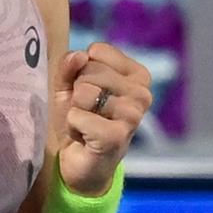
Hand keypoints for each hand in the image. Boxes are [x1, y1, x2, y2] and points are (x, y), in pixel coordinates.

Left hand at [51, 41, 152, 195]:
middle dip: (77, 93)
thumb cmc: (80, 118)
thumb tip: (79, 55)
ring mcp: (133, 115)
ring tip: (86, 124)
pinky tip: (85, 137)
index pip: (97, 51)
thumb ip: (70, 65)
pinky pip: (77, 115)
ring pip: (84, 93)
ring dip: (75, 111)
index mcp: (138, 75)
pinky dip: (73, 127)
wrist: (81, 162)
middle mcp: (142, 93)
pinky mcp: (117, 136)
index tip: (90, 92)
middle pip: (89, 71)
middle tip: (87, 113)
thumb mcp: (69, 85)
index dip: (82, 71)